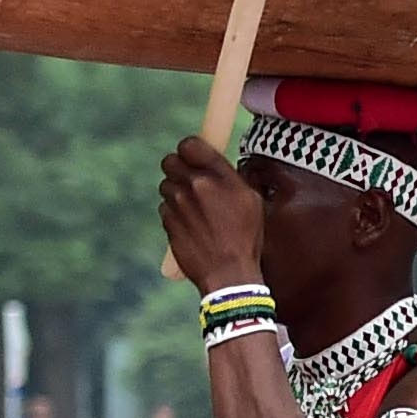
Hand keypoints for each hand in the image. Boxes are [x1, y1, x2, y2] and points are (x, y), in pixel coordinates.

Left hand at [159, 137, 265, 292]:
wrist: (228, 273)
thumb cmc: (245, 238)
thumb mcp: (251, 201)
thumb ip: (229, 177)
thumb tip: (212, 164)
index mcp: (219, 176)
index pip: (189, 144)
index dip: (190, 150)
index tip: (195, 157)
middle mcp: (195, 185)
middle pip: (170, 160)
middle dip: (179, 168)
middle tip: (192, 180)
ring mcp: (178, 203)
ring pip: (166, 184)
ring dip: (176, 191)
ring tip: (195, 208)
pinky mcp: (167, 220)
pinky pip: (164, 206)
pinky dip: (174, 211)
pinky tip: (191, 224)